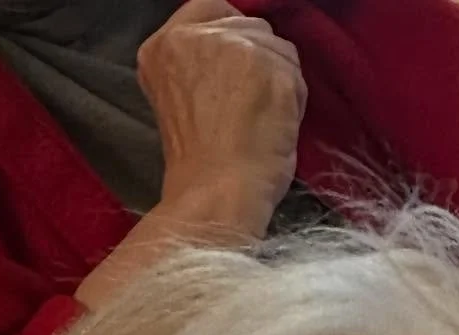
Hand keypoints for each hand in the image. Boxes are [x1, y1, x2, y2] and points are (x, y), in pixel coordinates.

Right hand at [139, 0, 306, 238]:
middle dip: (260, 60)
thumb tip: (242, 60)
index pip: (208, 9)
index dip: (233, 33)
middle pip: (248, 26)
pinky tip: (278, 127)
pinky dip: (295, 100)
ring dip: (279, 80)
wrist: (215, 191)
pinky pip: (295, 73)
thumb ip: (201, 67)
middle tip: (255, 106)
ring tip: (264, 121)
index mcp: (162, 46)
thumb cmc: (201, 163)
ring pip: (276, 47)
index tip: (244, 66)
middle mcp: (192, 36)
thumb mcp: (181, 98)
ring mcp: (232, 47)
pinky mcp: (267, 66)